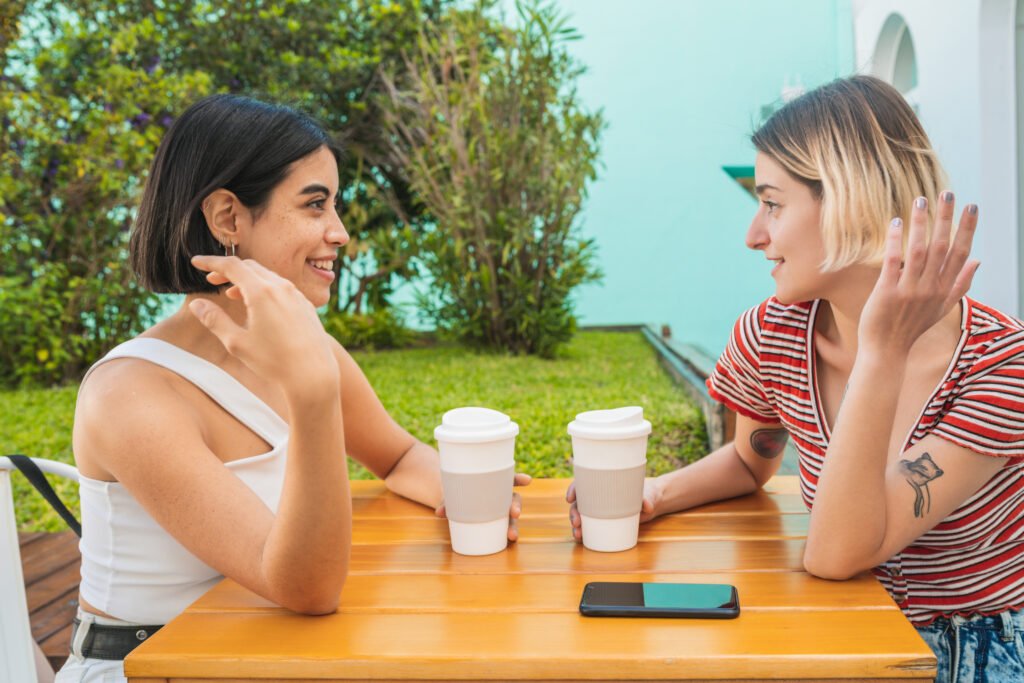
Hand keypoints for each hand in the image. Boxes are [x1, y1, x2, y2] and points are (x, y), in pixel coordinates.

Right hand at [188, 255, 337, 391]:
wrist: (314, 374)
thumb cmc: (274, 362)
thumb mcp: (237, 343)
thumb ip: (214, 320)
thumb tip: (196, 304)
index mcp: (262, 292)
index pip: (232, 266)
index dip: (211, 262)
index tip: (196, 262)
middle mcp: (282, 287)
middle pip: (250, 266)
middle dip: (228, 270)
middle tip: (212, 280)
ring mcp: (297, 295)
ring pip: (267, 276)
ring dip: (247, 280)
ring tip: (232, 294)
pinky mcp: (306, 305)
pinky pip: (282, 288)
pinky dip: (265, 288)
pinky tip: (259, 306)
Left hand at [434, 472, 531, 541]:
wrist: (455, 498)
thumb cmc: (458, 490)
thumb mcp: (453, 493)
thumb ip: (447, 502)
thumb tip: (439, 513)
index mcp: (495, 481)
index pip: (509, 477)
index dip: (519, 478)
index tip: (528, 480)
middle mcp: (501, 494)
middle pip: (514, 499)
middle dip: (516, 506)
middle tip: (515, 513)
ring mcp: (500, 508)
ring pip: (511, 517)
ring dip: (513, 526)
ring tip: (512, 536)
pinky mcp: (496, 520)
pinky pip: (504, 527)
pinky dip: (506, 534)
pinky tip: (510, 541)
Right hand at [566, 478, 659, 541]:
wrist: (651, 504)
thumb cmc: (647, 494)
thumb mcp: (648, 496)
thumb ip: (647, 500)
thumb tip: (646, 506)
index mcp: (605, 483)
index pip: (584, 483)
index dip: (574, 489)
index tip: (570, 498)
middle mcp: (598, 496)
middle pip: (580, 502)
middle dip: (574, 512)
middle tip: (577, 521)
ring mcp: (600, 510)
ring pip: (581, 515)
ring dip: (575, 524)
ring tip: (577, 533)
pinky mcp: (604, 521)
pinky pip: (589, 525)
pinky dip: (583, 531)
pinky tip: (580, 537)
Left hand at [858, 193, 979, 355]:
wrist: (887, 350)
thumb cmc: (913, 326)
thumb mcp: (943, 308)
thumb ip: (960, 284)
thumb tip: (978, 260)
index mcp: (944, 289)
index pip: (960, 253)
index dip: (967, 229)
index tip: (972, 206)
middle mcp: (930, 288)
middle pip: (942, 247)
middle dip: (946, 218)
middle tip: (947, 192)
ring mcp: (909, 290)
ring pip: (918, 251)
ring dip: (921, 224)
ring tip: (920, 200)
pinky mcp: (887, 292)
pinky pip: (893, 262)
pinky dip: (895, 241)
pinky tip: (895, 222)